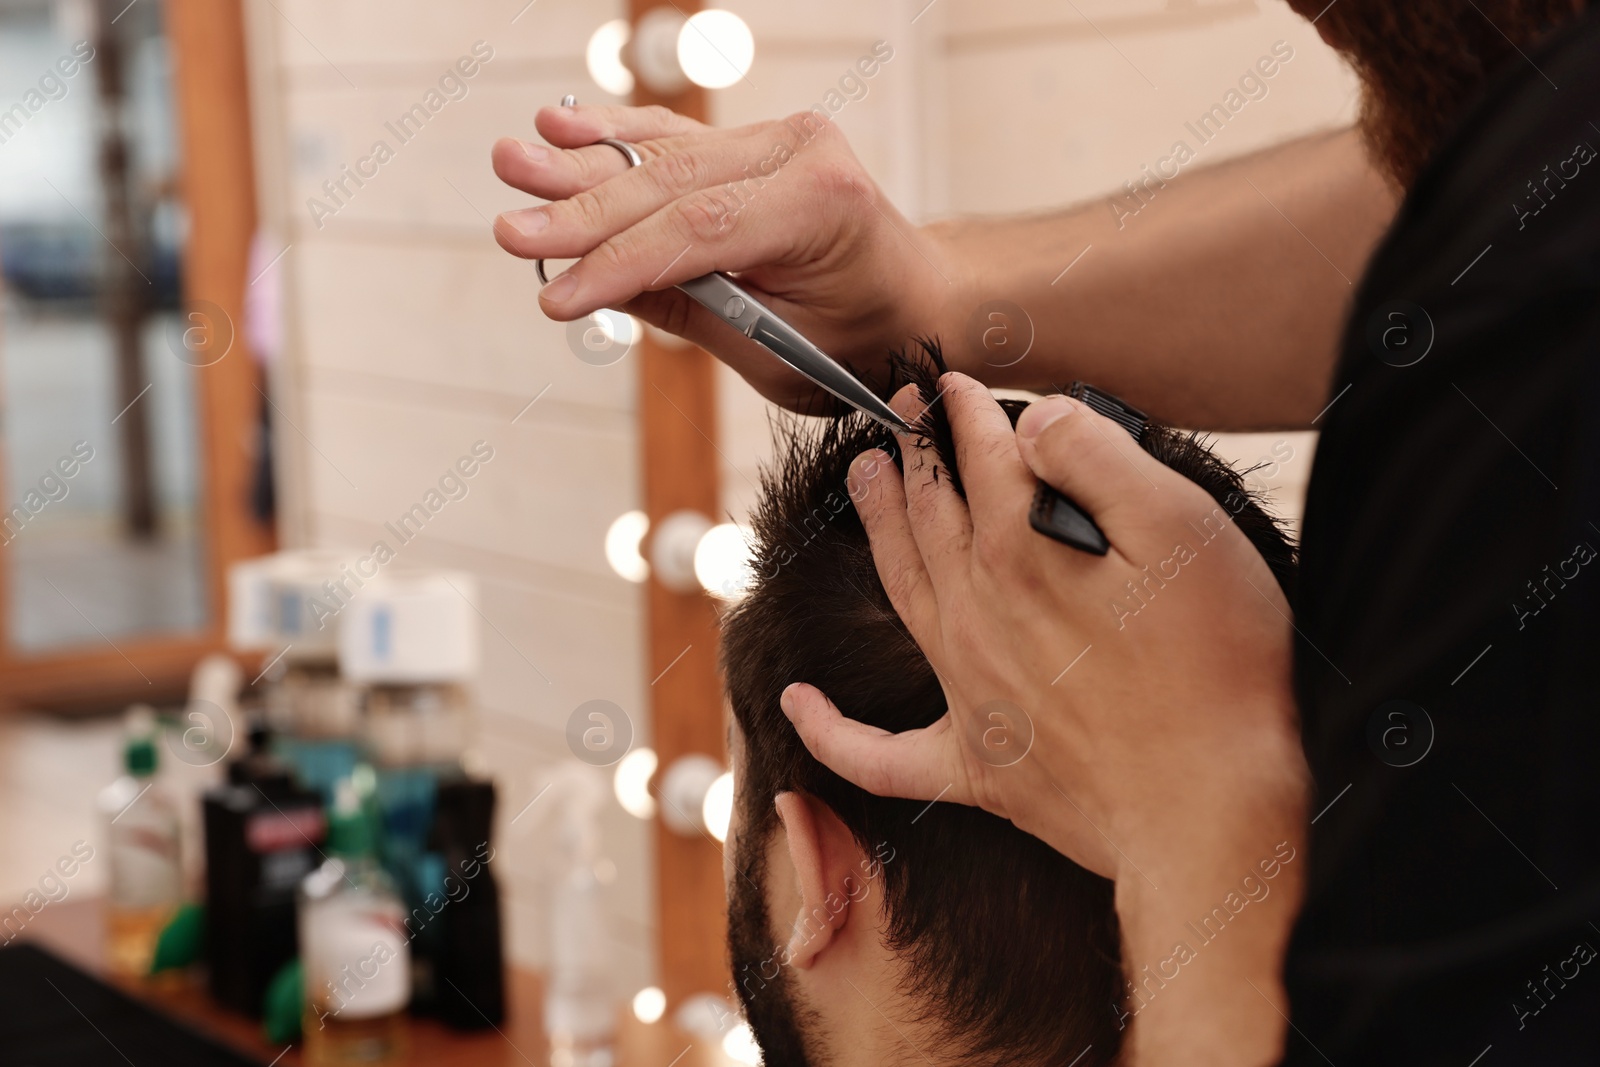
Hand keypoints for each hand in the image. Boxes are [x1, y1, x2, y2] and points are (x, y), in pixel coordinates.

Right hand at [491, 103, 962, 409]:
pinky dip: (619, 139)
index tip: (556, 295)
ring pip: (663, 156)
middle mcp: (800, 153)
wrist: (918, 301)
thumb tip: (596, 284)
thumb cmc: (863, 340)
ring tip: (514, 162)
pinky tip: (564, 126)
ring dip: (584, 163)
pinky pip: (677, 143)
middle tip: (511, 227)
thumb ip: (690, 310)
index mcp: (821, 204)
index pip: (696, 230)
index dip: (617, 263)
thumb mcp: (781, 351)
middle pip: (669, 184)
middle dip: (582, 211)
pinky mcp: (757, 143)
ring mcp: (779, 139)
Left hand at [780, 374, 1306, 882]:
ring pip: (900, 590)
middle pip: (928, 513)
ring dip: (877, 528)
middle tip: (898, 412)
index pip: (979, 458)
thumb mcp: (1181, 530)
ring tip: (862, 479)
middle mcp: (977, 614)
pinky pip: (879, 756)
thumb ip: (1098, 459)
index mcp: (1021, 554)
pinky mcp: (976, 768)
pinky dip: (831, 733)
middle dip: (912, 453)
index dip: (965, 411)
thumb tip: (1033, 421)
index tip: (954, 382)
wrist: (1210, 811)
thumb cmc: (1215, 670)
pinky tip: (796, 704)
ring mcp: (968, 693)